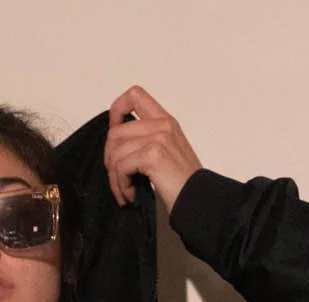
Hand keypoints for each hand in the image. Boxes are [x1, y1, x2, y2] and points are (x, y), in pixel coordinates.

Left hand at [104, 85, 202, 213]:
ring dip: (115, 178)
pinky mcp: (154, 154)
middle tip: (118, 178)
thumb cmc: (182, 183)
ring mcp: (159, 138)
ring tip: (125, 191)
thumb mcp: (167, 151)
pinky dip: (121, 185)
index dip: (116, 111)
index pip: (134, 95)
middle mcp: (163, 125)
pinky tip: (131, 195)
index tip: (114, 135)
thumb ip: (145, 139)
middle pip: (115, 132)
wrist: (199, 200)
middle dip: (109, 159)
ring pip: (115, 152)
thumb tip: (114, 144)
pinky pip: (121, 167)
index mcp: (165, 121)